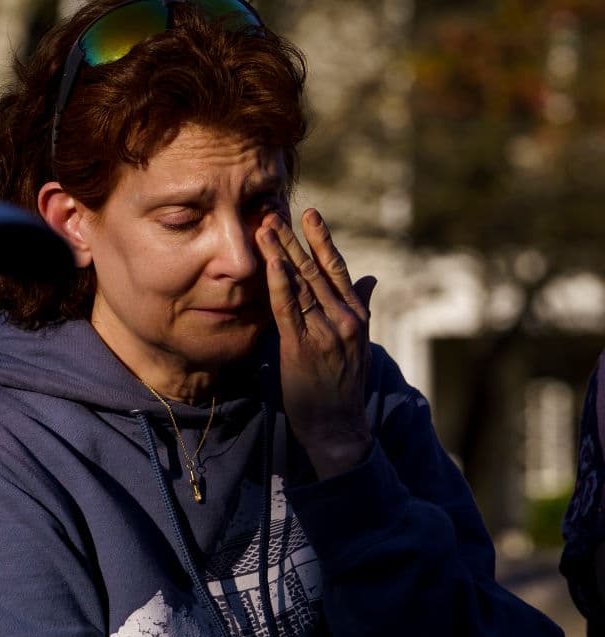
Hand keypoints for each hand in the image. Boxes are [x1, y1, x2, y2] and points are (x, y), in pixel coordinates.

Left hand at [256, 208, 377, 478]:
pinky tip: (270, 262)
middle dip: (293, 238)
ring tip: (264, 226)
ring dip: (280, 252)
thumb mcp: (358, 342)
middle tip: (274, 211)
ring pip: (300, 283)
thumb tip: (372, 279)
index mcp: (355, 315)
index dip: (322, 239)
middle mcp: (343, 318)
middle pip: (315, 268)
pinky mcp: (303, 346)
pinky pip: (288, 308)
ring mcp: (325, 331)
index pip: (338, 268)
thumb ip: (362, 307)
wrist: (338, 425)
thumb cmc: (343, 385)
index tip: (310, 214)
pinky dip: (279, 282)